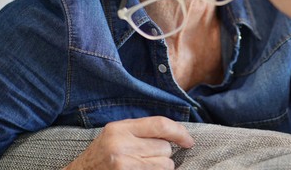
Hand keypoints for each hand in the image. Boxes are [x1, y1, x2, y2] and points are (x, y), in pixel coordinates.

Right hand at [64, 117, 193, 169]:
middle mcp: (121, 144)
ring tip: (143, 167)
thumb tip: (176, 134)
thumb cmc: (101, 157)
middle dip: (162, 154)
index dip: (179, 132)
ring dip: (161, 167)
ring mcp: (123, 164)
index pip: (159, 124)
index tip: (188, 140)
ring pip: (165, 164)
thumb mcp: (116, 136)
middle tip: (146, 158)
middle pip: (164, 147)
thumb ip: (141, 131)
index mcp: (120, 129)